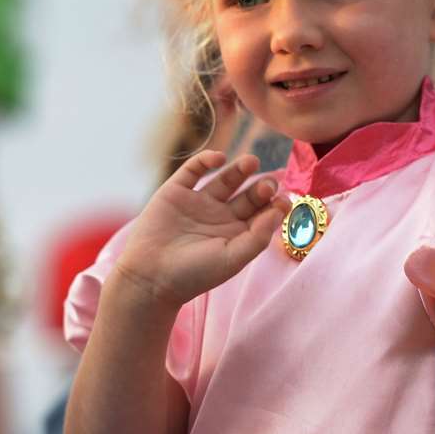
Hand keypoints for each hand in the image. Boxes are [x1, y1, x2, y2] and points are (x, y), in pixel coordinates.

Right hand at [114, 151, 287, 311]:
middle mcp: (220, 216)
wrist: (149, 275)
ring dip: (240, 169)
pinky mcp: (176, 191)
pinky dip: (206, 160)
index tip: (284, 200)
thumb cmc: (194, 274)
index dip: (275, 205)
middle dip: (261, 187)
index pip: (263, 214)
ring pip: (225, 179)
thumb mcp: (233, 258)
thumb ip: (258, 236)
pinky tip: (219, 158)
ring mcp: (199, 202)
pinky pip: (194, 170)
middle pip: (248, 195)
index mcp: (236, 234)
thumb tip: (280, 210)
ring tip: (252, 162)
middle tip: (270, 183)